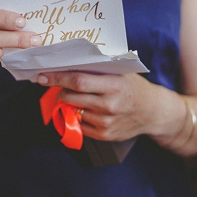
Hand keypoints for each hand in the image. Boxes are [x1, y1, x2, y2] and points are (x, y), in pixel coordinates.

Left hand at [38, 71, 158, 141]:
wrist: (154, 113)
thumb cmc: (133, 88)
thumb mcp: (120, 73)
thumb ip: (97, 68)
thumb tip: (67, 61)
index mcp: (113, 85)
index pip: (78, 81)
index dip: (57, 78)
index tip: (42, 76)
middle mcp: (109, 105)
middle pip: (70, 97)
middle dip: (60, 90)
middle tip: (58, 85)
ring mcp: (106, 122)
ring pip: (73, 110)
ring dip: (69, 103)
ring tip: (79, 97)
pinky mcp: (104, 135)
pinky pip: (79, 125)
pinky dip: (77, 116)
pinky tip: (87, 110)